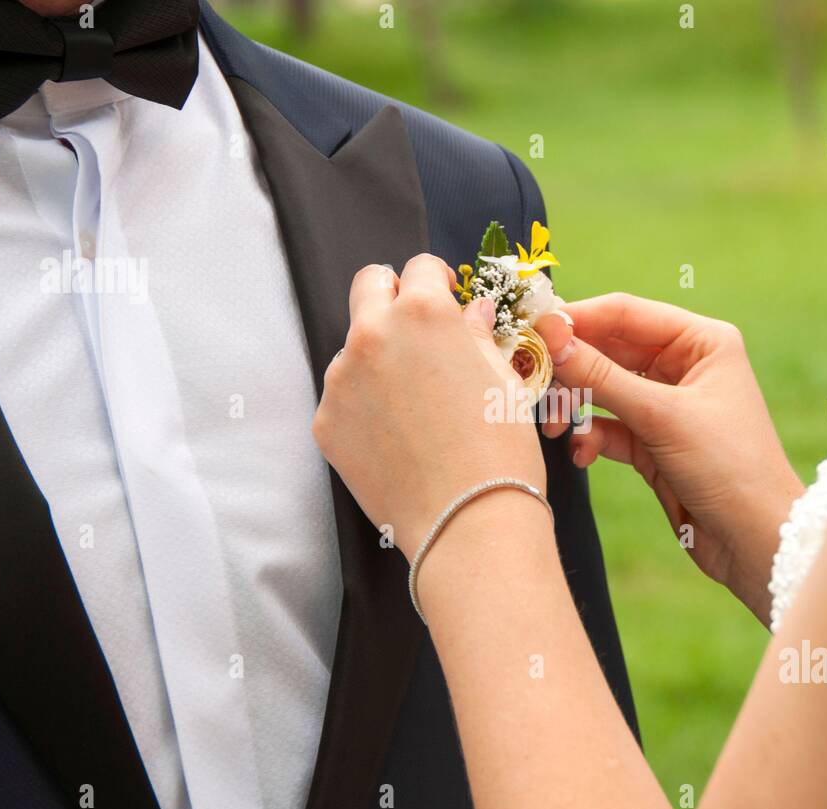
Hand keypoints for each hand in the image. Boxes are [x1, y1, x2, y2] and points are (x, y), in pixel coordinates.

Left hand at [312, 255, 547, 557]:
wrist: (468, 521)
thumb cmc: (499, 449)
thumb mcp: (501, 379)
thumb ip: (475, 335)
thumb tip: (470, 314)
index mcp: (423, 314)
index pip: (419, 268)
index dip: (437, 281)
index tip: (445, 298)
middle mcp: (372, 335)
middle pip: (369, 286)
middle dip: (392, 297)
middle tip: (417, 331)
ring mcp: (341, 380)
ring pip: (354, 349)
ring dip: (378, 359)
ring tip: (412, 406)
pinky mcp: (325, 422)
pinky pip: (343, 399)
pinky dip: (364, 407)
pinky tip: (395, 437)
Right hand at [536, 293, 803, 619]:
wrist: (756, 542)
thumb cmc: (730, 468)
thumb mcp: (662, 418)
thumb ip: (602, 376)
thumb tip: (550, 338)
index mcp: (701, 342)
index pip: (625, 313)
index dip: (577, 319)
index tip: (532, 329)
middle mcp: (683, 366)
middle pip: (608, 350)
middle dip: (569, 368)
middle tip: (529, 380)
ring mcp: (666, 406)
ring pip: (601, 390)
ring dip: (573, 407)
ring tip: (552, 427)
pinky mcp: (652, 444)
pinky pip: (606, 427)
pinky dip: (588, 437)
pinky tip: (581, 453)